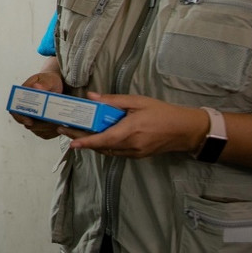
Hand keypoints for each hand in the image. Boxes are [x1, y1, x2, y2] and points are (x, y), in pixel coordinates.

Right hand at [10, 69, 72, 139]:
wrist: (58, 85)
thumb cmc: (50, 81)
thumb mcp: (48, 79)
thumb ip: (44, 83)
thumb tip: (36, 87)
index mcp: (22, 98)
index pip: (15, 111)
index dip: (20, 118)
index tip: (29, 121)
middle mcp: (26, 110)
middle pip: (27, 124)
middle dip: (39, 125)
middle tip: (52, 123)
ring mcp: (34, 119)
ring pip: (37, 131)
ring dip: (47, 129)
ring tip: (59, 123)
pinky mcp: (43, 125)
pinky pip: (45, 134)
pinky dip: (52, 132)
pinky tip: (60, 127)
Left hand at [66, 92, 208, 159]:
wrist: (185, 130)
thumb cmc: (163, 113)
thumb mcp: (138, 101)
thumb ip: (114, 100)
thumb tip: (92, 97)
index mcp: (131, 130)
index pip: (104, 139)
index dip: (86, 142)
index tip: (71, 143)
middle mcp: (131, 145)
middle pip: (102, 146)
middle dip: (82, 140)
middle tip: (66, 132)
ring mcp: (135, 152)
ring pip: (108, 151)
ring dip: (92, 144)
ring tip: (77, 134)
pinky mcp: (138, 156)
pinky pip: (116, 152)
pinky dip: (105, 146)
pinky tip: (97, 137)